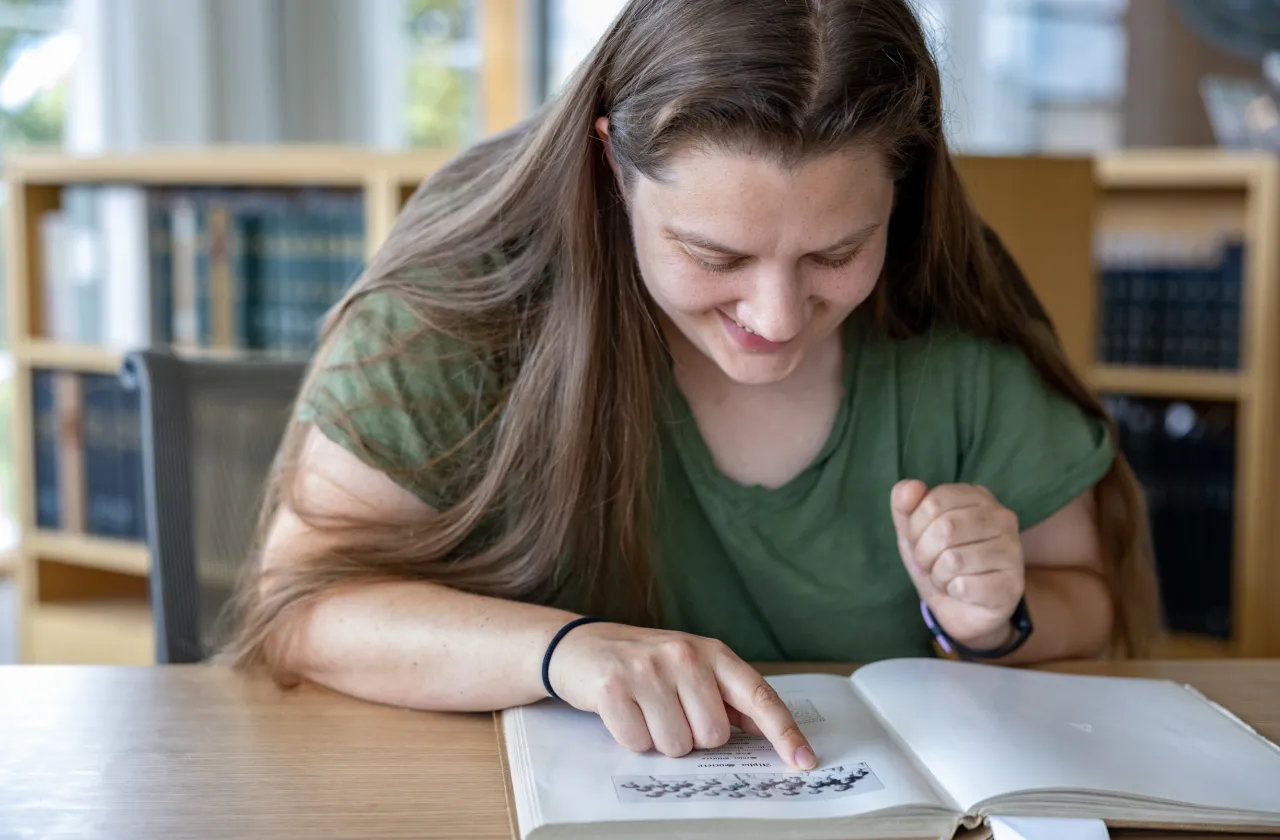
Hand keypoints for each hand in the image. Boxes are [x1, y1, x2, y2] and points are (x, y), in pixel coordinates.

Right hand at [545, 622, 816, 769]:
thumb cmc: (643, 660)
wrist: (580, 645)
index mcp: (711, 652)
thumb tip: (766, 728)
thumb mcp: (690, 666)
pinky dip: (631, 738)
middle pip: (713, 734)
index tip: (804, 761)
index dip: (784, 732)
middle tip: (669, 711)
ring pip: (677, 745)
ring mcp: (648, 670)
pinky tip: (624, 712)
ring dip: (660, 740)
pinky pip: (638, 743)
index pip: (758, 695)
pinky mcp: (614, 688)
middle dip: (692, 736)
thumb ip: (727, 695)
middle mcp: (683, 656)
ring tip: (645, 710)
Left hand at [891, 480, 1024, 649]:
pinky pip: (964, 585)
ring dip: (938, 574)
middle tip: (930, 563)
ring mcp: (1012, 550)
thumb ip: (904, 503)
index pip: (933, 502)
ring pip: (953, 560)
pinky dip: (952, 591)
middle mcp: (1002, 517)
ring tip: (947, 576)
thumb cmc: (938, 561)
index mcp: (977, 496)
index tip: (919, 541)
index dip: (915, 527)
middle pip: (945, 529)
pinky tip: (963, 590)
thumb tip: (912, 486)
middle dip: (924, 553)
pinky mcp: (1012, 583)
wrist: (961, 608)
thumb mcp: (913, 530)